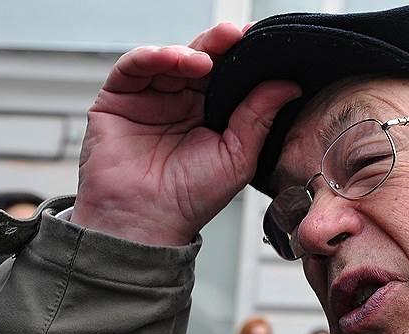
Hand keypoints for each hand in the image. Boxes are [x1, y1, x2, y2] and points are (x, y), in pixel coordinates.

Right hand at [72, 23, 300, 245]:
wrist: (143, 222)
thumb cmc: (189, 199)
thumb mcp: (237, 157)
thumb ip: (259, 118)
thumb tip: (289, 85)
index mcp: (213, 115)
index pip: (231, 76)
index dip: (245, 58)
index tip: (263, 41)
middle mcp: (183, 102)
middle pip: (204, 60)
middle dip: (220, 45)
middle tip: (237, 35)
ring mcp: (151, 97)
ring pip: (171, 58)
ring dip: (190, 51)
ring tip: (207, 60)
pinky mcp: (119, 97)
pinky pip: (135, 66)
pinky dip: (155, 56)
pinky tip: (177, 61)